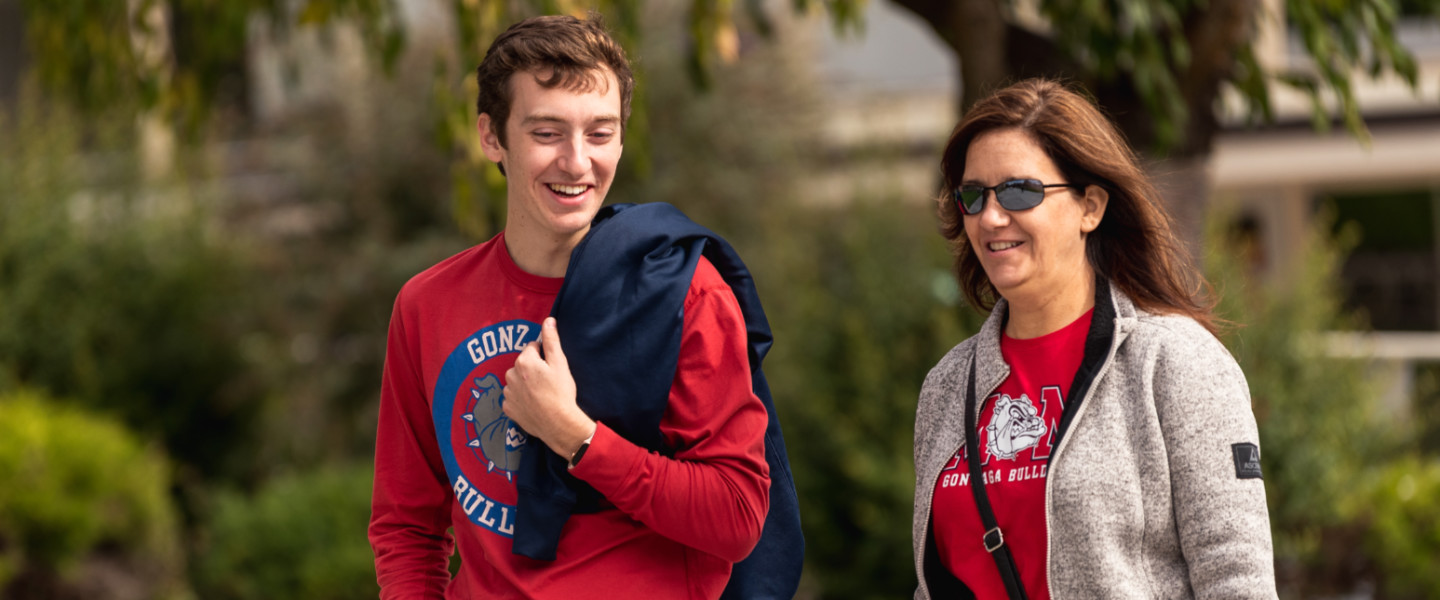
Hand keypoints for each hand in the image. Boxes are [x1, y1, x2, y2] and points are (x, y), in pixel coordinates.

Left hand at [503, 317, 595, 458]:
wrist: (558, 424)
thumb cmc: (561, 393)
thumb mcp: (560, 363)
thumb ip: (552, 340)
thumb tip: (548, 320)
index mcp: (524, 361)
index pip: (532, 347)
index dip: (544, 356)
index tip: (552, 367)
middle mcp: (511, 374)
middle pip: (522, 364)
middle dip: (533, 369)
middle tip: (548, 382)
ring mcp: (508, 392)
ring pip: (516, 381)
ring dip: (525, 384)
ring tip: (541, 394)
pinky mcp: (508, 408)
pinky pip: (513, 398)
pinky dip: (521, 399)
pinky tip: (534, 404)